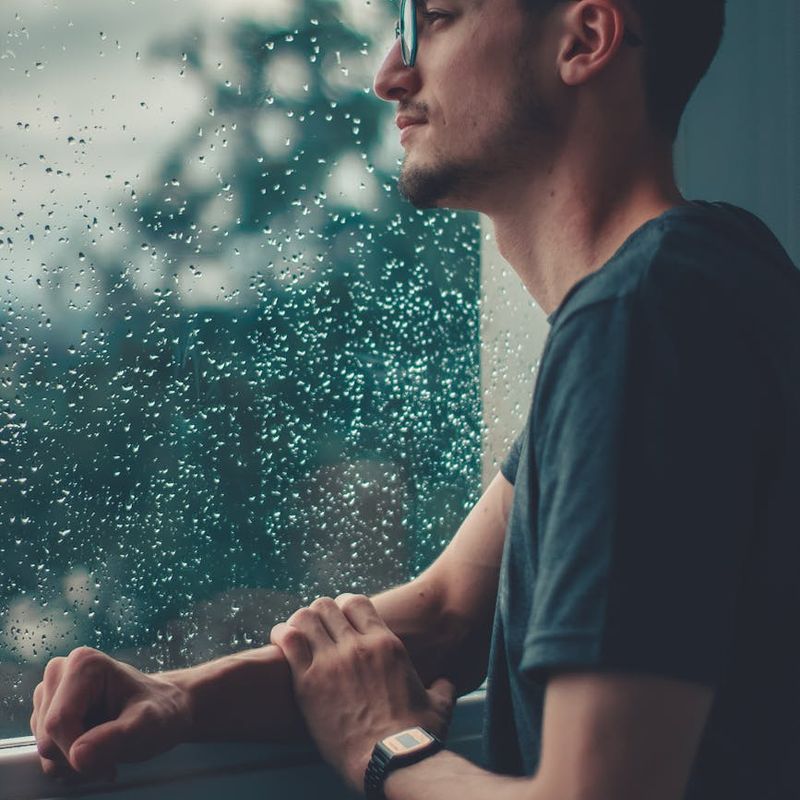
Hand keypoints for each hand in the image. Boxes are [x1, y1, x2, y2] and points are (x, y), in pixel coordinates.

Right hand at [30, 647, 192, 781]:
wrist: (164, 710)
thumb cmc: (159, 711)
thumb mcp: (147, 724)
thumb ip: (116, 738)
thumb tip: (79, 755)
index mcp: (84, 663)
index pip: (59, 722)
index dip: (78, 752)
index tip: (108, 764)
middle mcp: (61, 672)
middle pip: (48, 737)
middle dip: (77, 757)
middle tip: (111, 755)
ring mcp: (51, 693)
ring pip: (44, 748)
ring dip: (73, 762)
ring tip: (105, 747)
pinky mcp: (47, 712)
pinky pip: (45, 751)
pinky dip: (68, 762)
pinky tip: (93, 750)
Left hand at [270, 594, 455, 792]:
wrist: (392, 761)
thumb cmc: (418, 736)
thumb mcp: (439, 705)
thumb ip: (441, 687)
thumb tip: (447, 683)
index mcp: (387, 644)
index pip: (356, 602)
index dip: (344, 606)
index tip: (338, 617)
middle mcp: (358, 645)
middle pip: (327, 605)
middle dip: (318, 614)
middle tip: (314, 629)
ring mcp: (332, 661)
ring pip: (305, 616)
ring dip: (298, 621)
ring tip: (294, 633)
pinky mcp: (308, 682)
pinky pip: (288, 641)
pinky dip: (281, 635)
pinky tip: (280, 640)